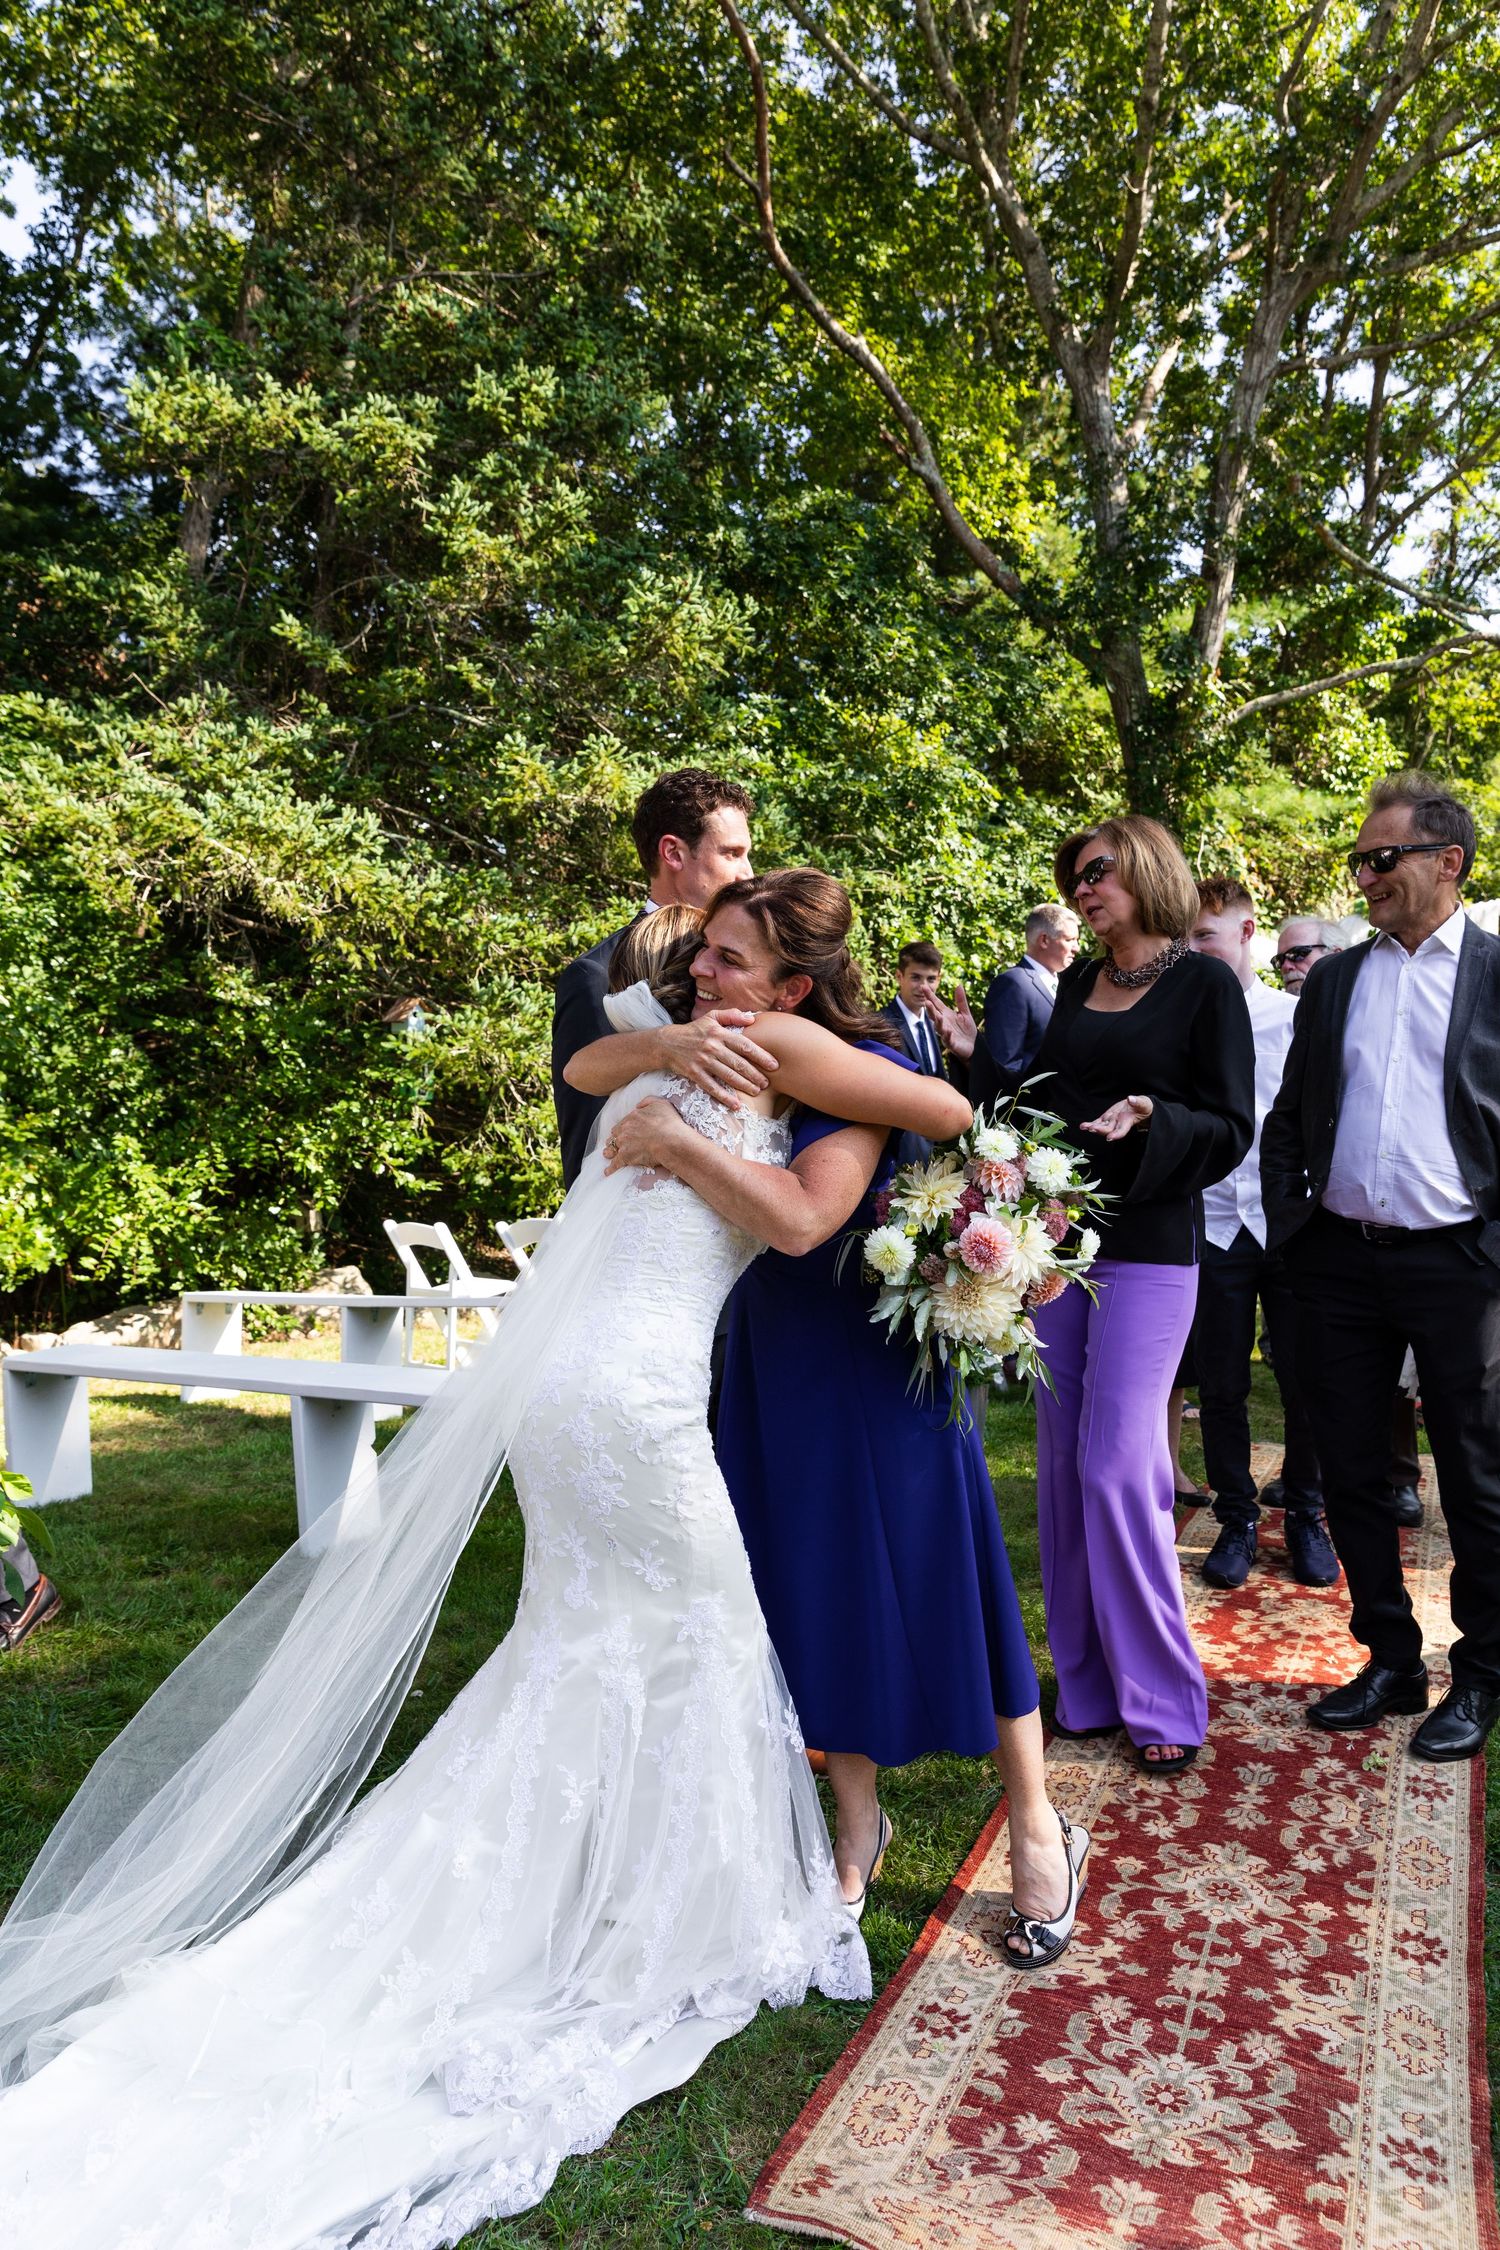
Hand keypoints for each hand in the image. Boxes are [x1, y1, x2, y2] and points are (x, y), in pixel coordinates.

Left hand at [603, 1097, 692, 1173]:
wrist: (671, 1141)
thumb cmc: (670, 1123)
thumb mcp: (661, 1104)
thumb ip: (648, 1101)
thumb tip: (639, 1105)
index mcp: (633, 1117)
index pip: (624, 1122)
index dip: (623, 1127)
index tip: (624, 1131)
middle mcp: (625, 1129)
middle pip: (615, 1134)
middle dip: (615, 1138)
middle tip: (614, 1142)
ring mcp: (624, 1144)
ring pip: (612, 1148)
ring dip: (609, 1151)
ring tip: (607, 1154)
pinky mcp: (625, 1157)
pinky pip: (615, 1164)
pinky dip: (610, 1168)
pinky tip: (607, 1172)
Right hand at [659, 1012, 778, 1107]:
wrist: (666, 1043)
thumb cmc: (694, 1030)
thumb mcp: (711, 1018)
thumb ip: (732, 1015)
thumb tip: (752, 1019)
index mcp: (719, 1033)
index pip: (745, 1045)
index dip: (761, 1056)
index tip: (774, 1065)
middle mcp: (712, 1047)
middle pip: (739, 1063)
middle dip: (755, 1074)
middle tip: (767, 1083)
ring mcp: (703, 1061)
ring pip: (728, 1076)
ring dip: (744, 1085)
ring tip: (757, 1091)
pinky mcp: (694, 1073)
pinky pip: (712, 1087)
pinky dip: (724, 1097)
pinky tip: (736, 1105)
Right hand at [925, 983, 975, 1061]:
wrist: (973, 1046)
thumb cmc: (967, 1030)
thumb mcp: (965, 1013)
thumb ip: (961, 1001)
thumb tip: (959, 985)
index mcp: (946, 1015)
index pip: (936, 1003)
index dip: (930, 996)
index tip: (923, 986)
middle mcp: (943, 1023)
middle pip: (934, 1015)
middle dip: (930, 1009)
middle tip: (927, 1002)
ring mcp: (946, 1033)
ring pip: (939, 1027)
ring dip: (938, 1022)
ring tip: (938, 1016)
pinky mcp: (951, 1043)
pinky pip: (948, 1039)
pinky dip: (947, 1035)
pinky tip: (948, 1031)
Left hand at [1080, 1095, 1153, 1140]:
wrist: (1138, 1108)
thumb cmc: (1143, 1108)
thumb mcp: (1143, 1104)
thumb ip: (1137, 1102)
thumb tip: (1131, 1099)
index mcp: (1128, 1122)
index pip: (1122, 1130)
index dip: (1116, 1134)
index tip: (1110, 1137)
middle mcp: (1118, 1124)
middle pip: (1109, 1129)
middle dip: (1100, 1130)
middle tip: (1092, 1129)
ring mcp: (1112, 1121)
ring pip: (1101, 1126)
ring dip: (1092, 1127)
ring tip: (1084, 1127)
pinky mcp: (1107, 1118)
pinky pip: (1098, 1122)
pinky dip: (1091, 1124)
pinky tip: (1083, 1126)